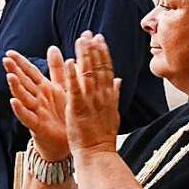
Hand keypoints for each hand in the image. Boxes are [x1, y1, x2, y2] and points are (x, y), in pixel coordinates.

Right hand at [4, 46, 69, 160]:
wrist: (66, 142)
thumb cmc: (62, 114)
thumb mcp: (61, 87)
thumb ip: (56, 68)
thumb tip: (52, 47)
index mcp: (43, 88)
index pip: (30, 72)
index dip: (20, 62)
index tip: (9, 52)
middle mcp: (37, 99)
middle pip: (24, 83)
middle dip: (15, 71)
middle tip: (5, 60)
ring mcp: (36, 112)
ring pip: (24, 98)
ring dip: (16, 88)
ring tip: (9, 77)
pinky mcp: (38, 126)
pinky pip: (28, 117)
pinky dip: (20, 110)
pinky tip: (13, 102)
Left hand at [64, 32, 120, 156]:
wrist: (98, 154)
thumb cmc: (104, 136)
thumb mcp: (114, 113)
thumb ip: (115, 94)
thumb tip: (119, 80)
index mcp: (109, 96)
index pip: (107, 69)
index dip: (103, 52)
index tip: (99, 38)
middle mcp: (101, 96)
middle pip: (98, 67)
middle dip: (93, 48)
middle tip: (88, 33)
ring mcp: (90, 102)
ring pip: (88, 74)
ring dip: (84, 55)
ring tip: (80, 40)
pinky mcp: (77, 109)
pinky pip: (75, 89)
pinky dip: (72, 75)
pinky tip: (69, 61)